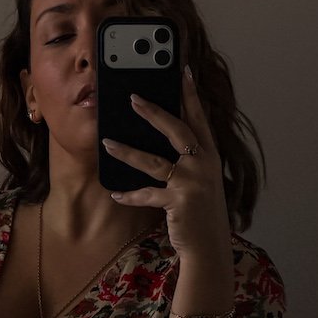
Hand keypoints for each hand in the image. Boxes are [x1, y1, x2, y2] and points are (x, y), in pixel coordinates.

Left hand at [101, 65, 229, 260]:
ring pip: (153, 161)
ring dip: (127, 152)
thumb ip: (188, 160)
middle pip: (177, 130)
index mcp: (210, 156)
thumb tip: (160, 139)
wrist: (209, 246)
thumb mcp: (201, 180)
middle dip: (153, 112)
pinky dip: (130, 195)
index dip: (191, 94)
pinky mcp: (179, 201)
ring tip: (107, 142)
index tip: (182, 71)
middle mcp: (203, 165)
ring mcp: (192, 183)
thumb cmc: (201, 212)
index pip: (199, 118)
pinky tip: (116, 193)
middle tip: (132, 97)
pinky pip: (147, 194)